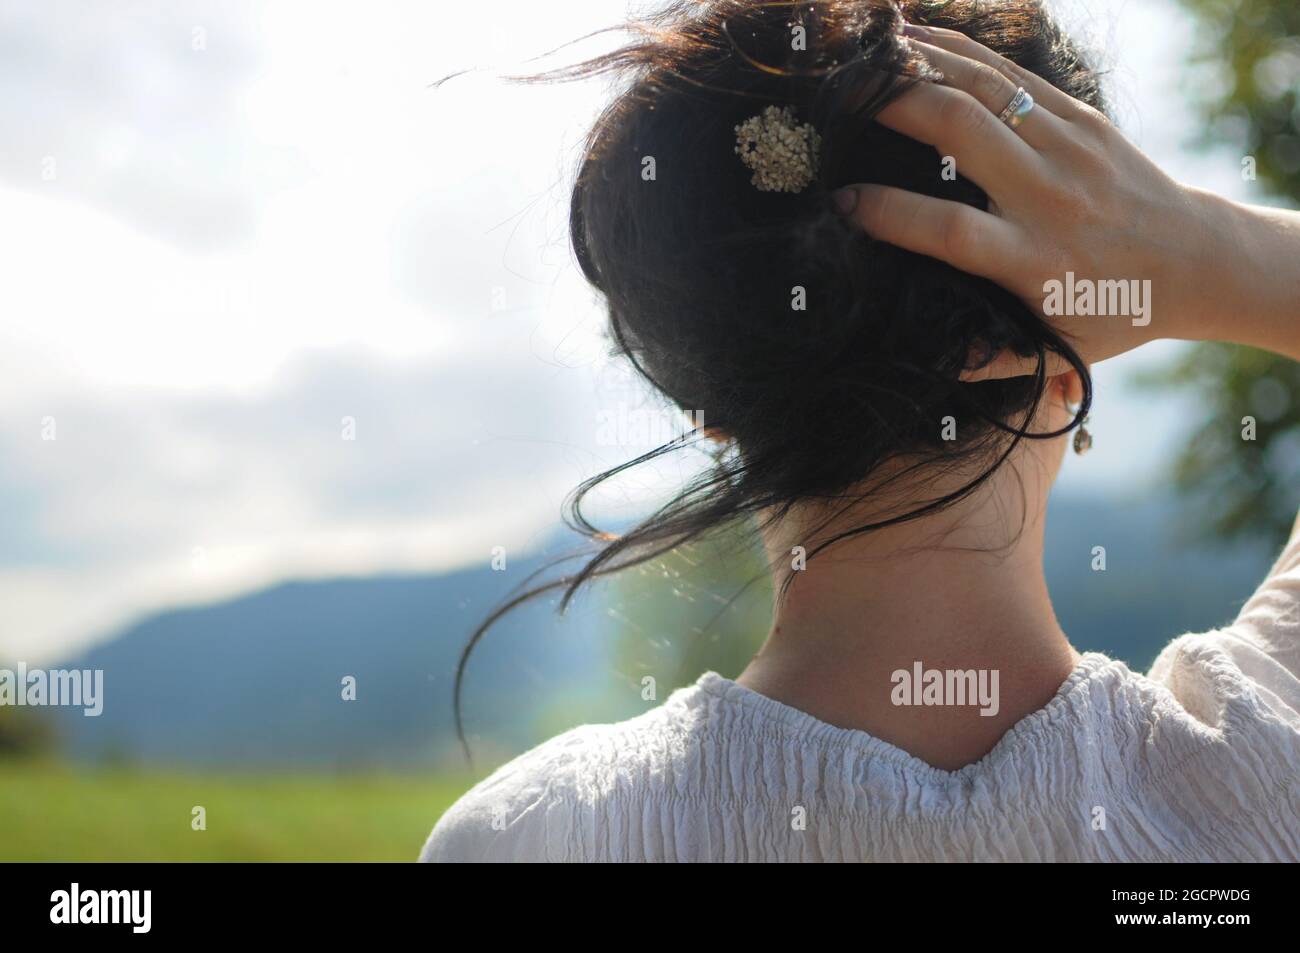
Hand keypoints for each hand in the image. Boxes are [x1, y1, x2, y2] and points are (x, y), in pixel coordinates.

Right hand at [834, 24, 1230, 379]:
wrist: (1196, 262)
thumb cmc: (1111, 311)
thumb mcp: (1054, 352)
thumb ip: (987, 360)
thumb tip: (924, 358)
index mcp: (1033, 261)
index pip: (948, 228)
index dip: (887, 211)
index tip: (840, 202)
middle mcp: (1048, 198)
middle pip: (961, 130)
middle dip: (894, 107)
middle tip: (841, 107)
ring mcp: (1068, 149)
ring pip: (985, 87)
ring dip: (922, 64)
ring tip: (870, 59)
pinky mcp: (1082, 120)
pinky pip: (1011, 74)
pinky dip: (959, 52)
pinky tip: (917, 41)